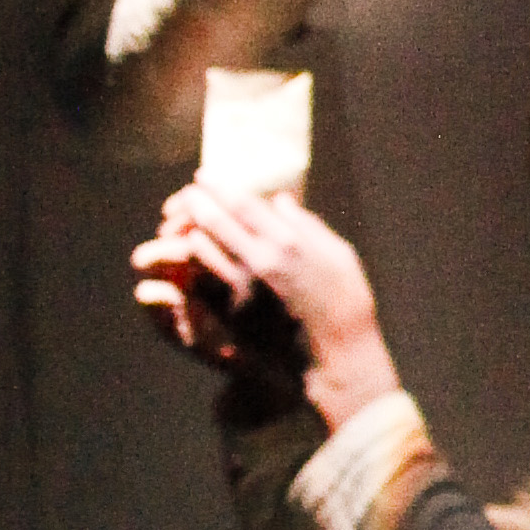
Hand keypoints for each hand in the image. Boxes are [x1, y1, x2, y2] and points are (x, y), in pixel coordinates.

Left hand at [131, 183, 401, 426]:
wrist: (339, 352)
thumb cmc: (346, 301)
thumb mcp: (339, 253)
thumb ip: (307, 224)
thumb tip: (281, 201)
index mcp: (290, 240)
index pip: (243, 203)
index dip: (218, 186)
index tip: (203, 177)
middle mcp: (262, 258)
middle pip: (216, 220)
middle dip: (195, 203)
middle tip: (184, 195)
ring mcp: (246, 286)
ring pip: (203, 247)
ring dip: (190, 230)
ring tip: (182, 223)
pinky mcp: (236, 310)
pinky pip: (205, 276)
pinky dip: (197, 260)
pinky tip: (193, 254)